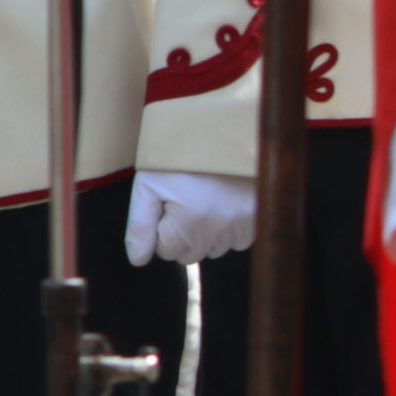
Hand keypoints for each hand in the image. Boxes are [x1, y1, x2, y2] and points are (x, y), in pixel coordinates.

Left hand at [129, 170, 254, 264]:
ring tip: (204, 201)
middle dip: (182, 235)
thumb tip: (137, 260)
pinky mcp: (257, 224)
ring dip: (205, 234)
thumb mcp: (148, 186)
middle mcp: (218, 232)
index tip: (167, 206)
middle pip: (189, 254)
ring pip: (213, 250)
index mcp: (188, 224)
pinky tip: (223, 205)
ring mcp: (241, 229)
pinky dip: (227, 230)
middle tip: (184, 204)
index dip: (162, 229)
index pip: (166, 252)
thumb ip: (139, 226)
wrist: (223, 136)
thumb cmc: (180, 160)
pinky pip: (236, 242)